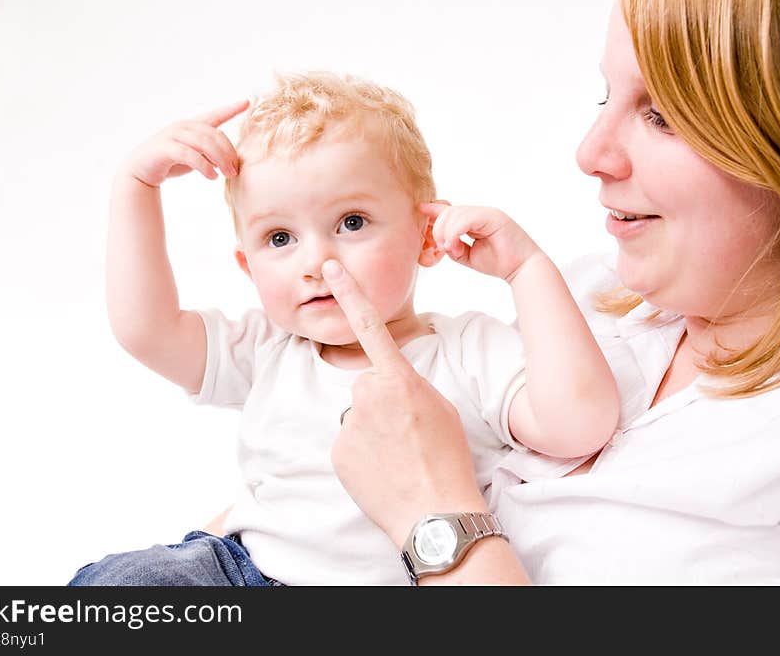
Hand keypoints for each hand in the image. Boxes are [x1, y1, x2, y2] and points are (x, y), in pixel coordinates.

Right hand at [120, 99, 249, 187]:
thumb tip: (231, 160)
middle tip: (235, 171)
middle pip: (214, 135)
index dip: (231, 109)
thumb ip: (209, 152)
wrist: (140, 171)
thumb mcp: (194, 155)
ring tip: (227, 175)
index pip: (214, 115)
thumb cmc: (171, 162)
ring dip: (220, 160)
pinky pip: (189, 155)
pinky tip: (212, 176)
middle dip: (228, 153)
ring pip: (204, 143)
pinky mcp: (165, 148)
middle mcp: (183, 126)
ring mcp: (173, 135)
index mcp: (192, 125)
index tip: (247, 102)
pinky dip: (204, 166)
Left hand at [321, 259, 487, 547]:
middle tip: (406, 434)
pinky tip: (381, 471)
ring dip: (370, 431)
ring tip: (396, 456)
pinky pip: (347, 443)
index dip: (350, 292)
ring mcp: (349, 424)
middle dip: (380, 404)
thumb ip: (407, 385)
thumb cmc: (448, 457)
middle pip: (365, 386)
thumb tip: (384, 385)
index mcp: (399, 378)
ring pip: (356, 417)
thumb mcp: (439, 407)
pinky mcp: (337, 452)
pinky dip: (360, 455)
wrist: (436, 510)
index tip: (332, 269)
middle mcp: (368, 395)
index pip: (370, 326)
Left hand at [422, 202, 540, 281]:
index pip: (451, 210)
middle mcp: (480, 213)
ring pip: (455, 214)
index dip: (435, 209)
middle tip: (439, 246)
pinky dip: (455, 232)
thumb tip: (441, 242)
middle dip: (438, 228)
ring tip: (447, 248)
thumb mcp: (467, 256)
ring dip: (445, 232)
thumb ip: (453, 247)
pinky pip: (466, 219)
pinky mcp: (493, 217)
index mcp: (474, 220)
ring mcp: (487, 213)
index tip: (421, 209)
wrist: (520, 269)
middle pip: (449, 211)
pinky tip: (453, 245)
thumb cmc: (497, 263)